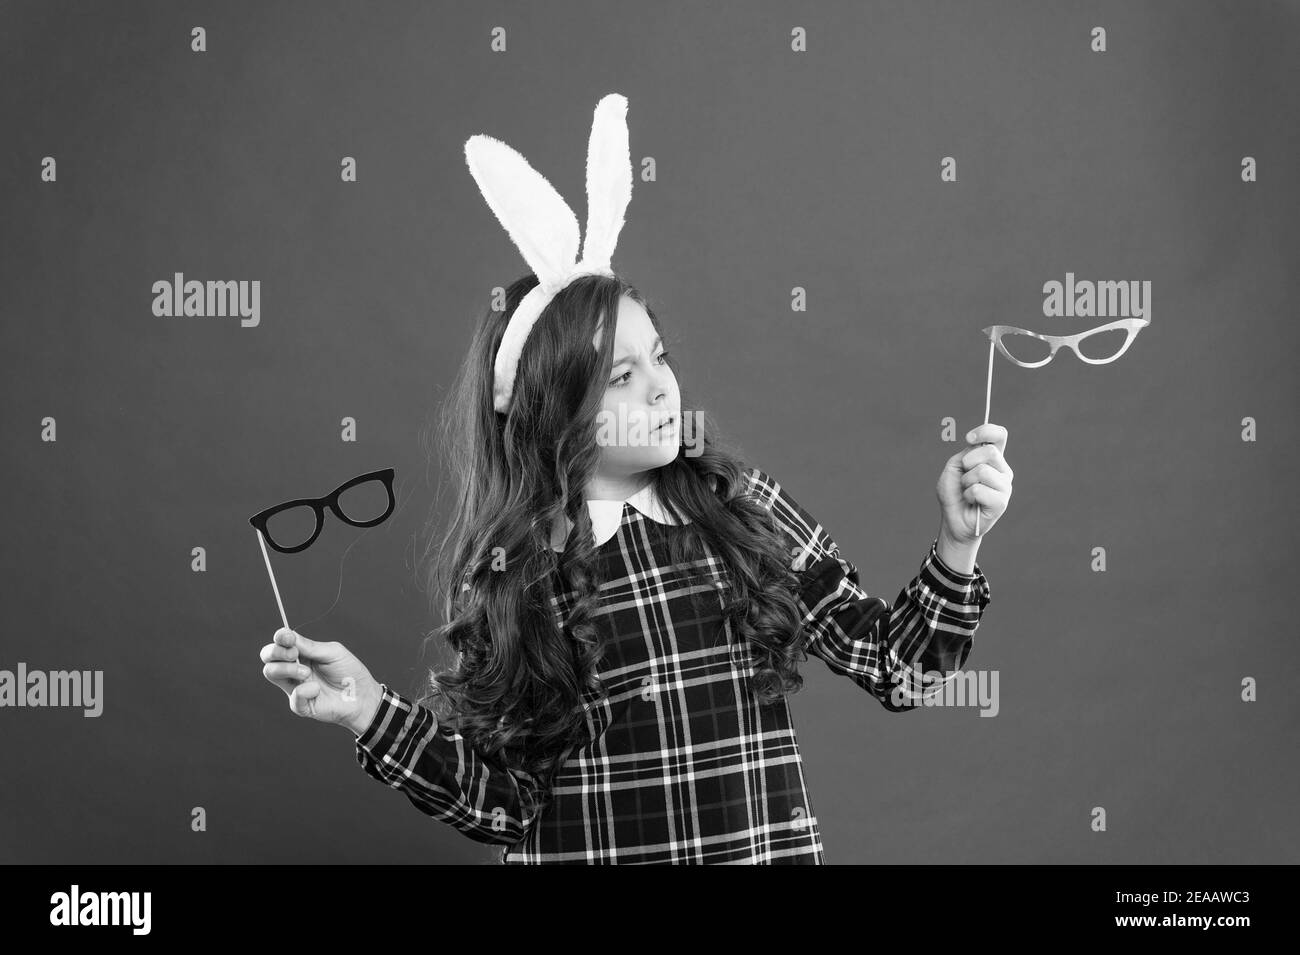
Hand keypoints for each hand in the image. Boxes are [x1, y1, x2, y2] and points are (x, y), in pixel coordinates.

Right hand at [259, 628, 380, 734]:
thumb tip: (288, 636)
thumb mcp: (332, 652)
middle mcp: (294, 669)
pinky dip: (304, 691)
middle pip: (268, 657)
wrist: (362, 696)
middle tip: (293, 654)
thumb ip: (310, 646)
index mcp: (302, 654)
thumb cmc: (349, 672)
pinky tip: (317, 689)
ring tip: (306, 672)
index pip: (280, 643)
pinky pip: (292, 696)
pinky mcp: (300, 705)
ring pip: (271, 673)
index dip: (280, 638)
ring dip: (287, 669)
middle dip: (276, 652)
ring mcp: (295, 686)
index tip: (286, 637)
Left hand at [936, 423, 1012, 544]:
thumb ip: (966, 454)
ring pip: (982, 471)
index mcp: (993, 458)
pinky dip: (968, 495)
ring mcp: (1005, 486)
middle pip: (990, 452)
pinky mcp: (1002, 502)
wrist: (953, 519)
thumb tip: (980, 447)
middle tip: (964, 476)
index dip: (986, 431)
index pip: (999, 435)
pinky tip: (971, 502)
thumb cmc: (954, 493)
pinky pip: (979, 490)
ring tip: (967, 491)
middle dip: (968, 461)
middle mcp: (1003, 469)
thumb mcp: (954, 468)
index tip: (969, 438)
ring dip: (966, 481)